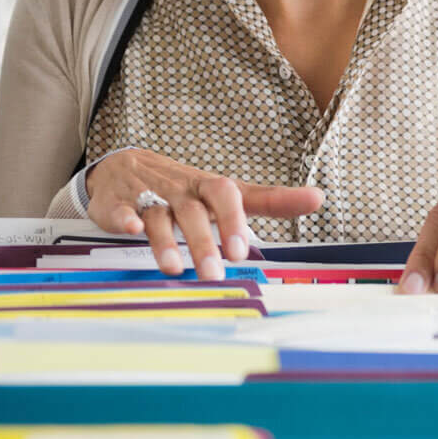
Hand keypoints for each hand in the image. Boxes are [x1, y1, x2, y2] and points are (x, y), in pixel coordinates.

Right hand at [86, 149, 323, 280]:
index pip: (227, 196)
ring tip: (176, 269)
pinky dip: (125, 220)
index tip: (243, 248)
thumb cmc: (187, 188)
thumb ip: (270, 199)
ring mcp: (148, 196)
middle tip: (216, 271)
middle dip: (204, 241)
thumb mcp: (228, 193)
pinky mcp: (118, 204)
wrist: (125, 167)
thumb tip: (318, 198)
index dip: (234, 220)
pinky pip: (120, 211)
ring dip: (166, 241)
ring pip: (158, 216)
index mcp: (209, 188)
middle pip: (194, 213)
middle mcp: (181, 191)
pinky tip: (132, 230)